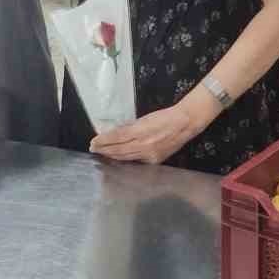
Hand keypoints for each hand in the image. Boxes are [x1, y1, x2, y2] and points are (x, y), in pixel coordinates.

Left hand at [89, 96, 210, 164]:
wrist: (185, 123)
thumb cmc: (165, 117)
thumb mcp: (144, 118)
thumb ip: (129, 127)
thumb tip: (114, 133)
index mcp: (141, 131)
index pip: (117, 138)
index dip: (104, 141)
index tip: (93, 142)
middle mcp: (144, 144)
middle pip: (119, 150)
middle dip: (104, 150)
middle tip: (93, 149)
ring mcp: (150, 154)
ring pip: (126, 157)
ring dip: (112, 156)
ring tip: (102, 154)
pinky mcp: (155, 160)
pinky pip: (136, 161)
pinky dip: (125, 159)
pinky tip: (118, 158)